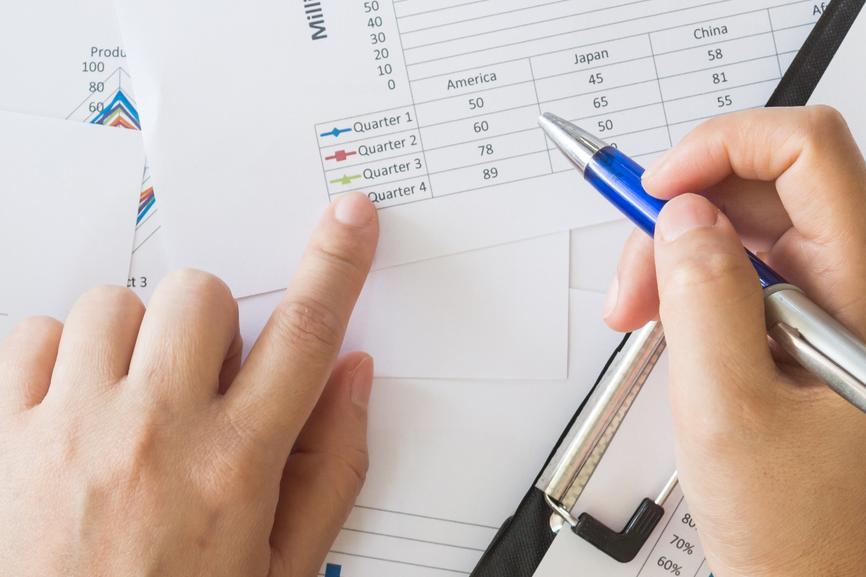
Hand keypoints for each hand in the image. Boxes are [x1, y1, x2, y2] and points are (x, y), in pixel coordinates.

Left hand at [0, 192, 378, 576]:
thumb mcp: (285, 564)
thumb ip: (332, 464)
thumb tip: (351, 375)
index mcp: (235, 467)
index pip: (304, 337)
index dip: (336, 264)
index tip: (349, 220)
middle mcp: (154, 435)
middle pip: (199, 294)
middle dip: (213, 322)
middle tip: (204, 376)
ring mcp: (73, 430)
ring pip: (113, 304)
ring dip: (137, 337)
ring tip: (137, 394)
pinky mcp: (7, 436)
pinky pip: (33, 334)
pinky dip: (60, 354)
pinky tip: (80, 402)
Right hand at [605, 107, 865, 576]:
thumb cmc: (799, 526)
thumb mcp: (729, 411)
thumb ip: (704, 300)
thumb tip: (684, 219)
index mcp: (864, 293)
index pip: (806, 152)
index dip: (723, 147)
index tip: (658, 187)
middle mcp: (858, 286)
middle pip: (766, 186)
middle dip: (681, 215)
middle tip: (634, 278)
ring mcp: (832, 304)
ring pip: (745, 226)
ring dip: (677, 253)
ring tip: (639, 312)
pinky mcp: (804, 323)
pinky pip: (740, 269)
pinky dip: (689, 282)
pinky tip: (668, 322)